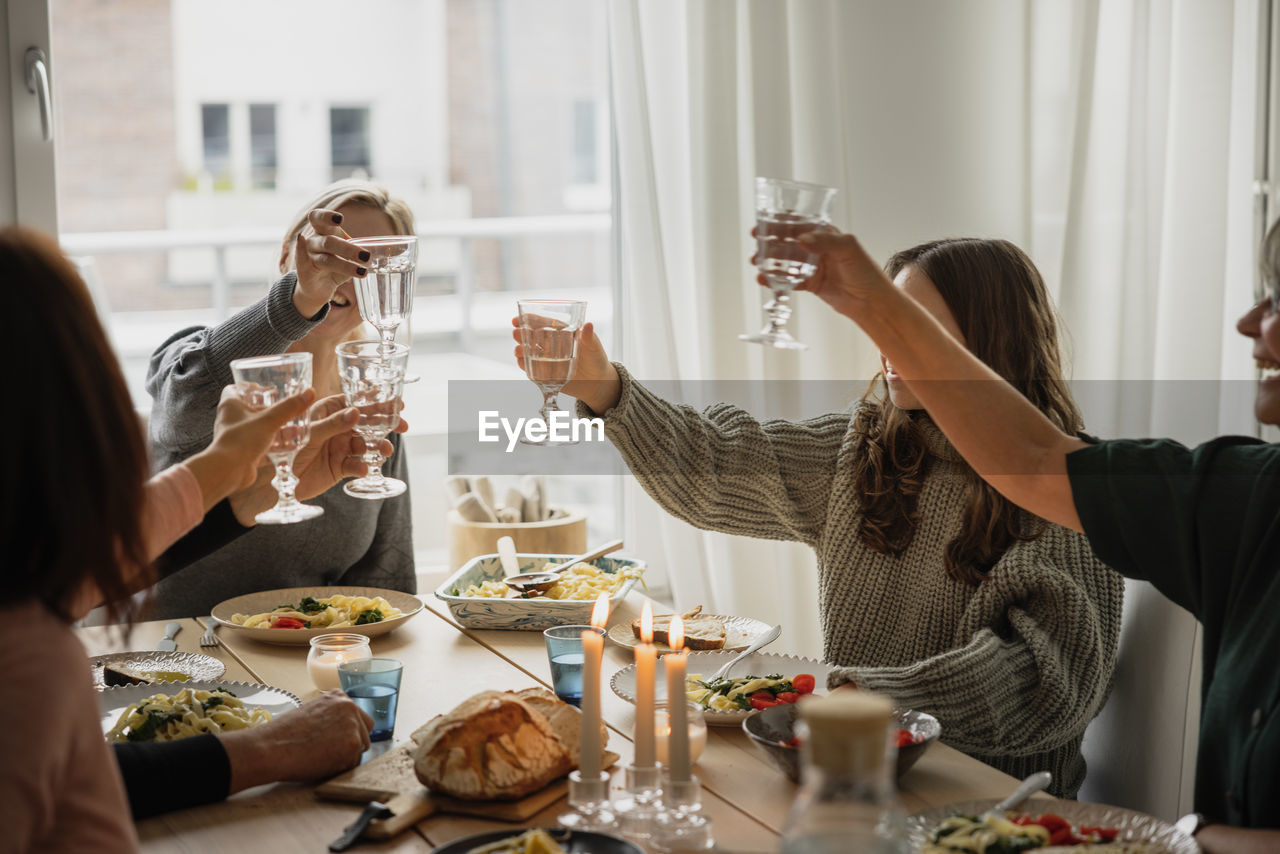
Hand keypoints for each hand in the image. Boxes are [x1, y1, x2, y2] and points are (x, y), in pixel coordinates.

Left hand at [184, 386, 317, 513]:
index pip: (236, 389)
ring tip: (295, 428)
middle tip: (287, 408)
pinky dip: (276, 445)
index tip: (267, 389)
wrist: (229, 470)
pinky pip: (262, 446)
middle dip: (271, 410)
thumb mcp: (269, 420)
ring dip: (276, 428)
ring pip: (259, 428)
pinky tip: (291, 446)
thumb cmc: (241, 440)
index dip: (251, 387)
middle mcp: (232, 420)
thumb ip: (290, 407)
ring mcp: (238, 437)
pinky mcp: (244, 452)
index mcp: (231, 405)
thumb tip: (309, 393)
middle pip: (252, 409)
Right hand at [218, 690, 374, 792]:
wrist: (272, 747)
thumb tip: (341, 730)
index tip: (335, 740)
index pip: (358, 717)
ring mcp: (353, 726)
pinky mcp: (352, 745)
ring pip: (360, 748)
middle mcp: (350, 708)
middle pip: (364, 731)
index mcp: (340, 698)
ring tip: (320, 757)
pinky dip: (340, 767)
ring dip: (345, 756)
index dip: (347, 732)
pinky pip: (353, 763)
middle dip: (352, 743)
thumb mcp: (311, 712)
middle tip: (329, 752)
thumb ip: (331, 716)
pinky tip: (321, 763)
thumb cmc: (283, 734)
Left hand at [228, 393, 408, 525]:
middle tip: (403, 426)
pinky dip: (362, 467)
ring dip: (377, 446)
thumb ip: (331, 423)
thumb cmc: (279, 448)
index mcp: (324, 412)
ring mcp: (337, 448)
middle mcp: (333, 428)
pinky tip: (364, 468)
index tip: (396, 402)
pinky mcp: (337, 469)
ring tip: (385, 451)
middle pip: (365, 423)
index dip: (375, 402)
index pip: (353, 402)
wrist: (267, 481)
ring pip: (364, 444)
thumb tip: (355, 412)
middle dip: (385, 424)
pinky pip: (356, 465)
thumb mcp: (305, 432)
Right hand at [291, 209, 370, 318]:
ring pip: (326, 259)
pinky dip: (311, 265)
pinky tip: (316, 266)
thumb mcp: (353, 256)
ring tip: (363, 272)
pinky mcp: (305, 274)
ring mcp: (308, 257)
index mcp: (324, 232)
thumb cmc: (336, 265)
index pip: (319, 218)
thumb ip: (371, 249)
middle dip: (348, 248)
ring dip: (345, 265)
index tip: (341, 219)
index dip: (328, 216)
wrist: (318, 287)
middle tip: (367, 256)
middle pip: (328, 240)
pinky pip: (307, 268)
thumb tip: (404, 247)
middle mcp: (314, 241)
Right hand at [510, 317, 620, 413]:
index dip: (529, 320)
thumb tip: (588, 325)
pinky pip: (531, 369)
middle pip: (530, 336)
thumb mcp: (594, 346)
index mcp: (560, 332)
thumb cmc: (596, 359)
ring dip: (521, 350)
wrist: (597, 383)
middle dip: (520, 334)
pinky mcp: (545, 373)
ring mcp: (546, 359)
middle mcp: (550, 344)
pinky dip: (524, 366)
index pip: (542, 323)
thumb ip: (589, 337)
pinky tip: (522, 363)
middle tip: (516, 333)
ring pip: (528, 352)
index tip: (518, 319)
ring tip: (519, 350)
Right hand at [753, 228, 892, 320]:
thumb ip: (825, 241)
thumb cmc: (866, 271)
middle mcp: (817, 248)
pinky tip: (764, 279)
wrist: (871, 302)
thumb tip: (801, 238)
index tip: (763, 222)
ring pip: (785, 260)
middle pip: (787, 241)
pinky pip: (789, 280)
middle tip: (756, 243)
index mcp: (826, 234)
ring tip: (756, 262)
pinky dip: (775, 279)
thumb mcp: (848, 249)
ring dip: (769, 260)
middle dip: (770, 241)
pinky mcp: (810, 284)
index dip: (780, 221)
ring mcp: (812, 266)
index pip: (800, 223)